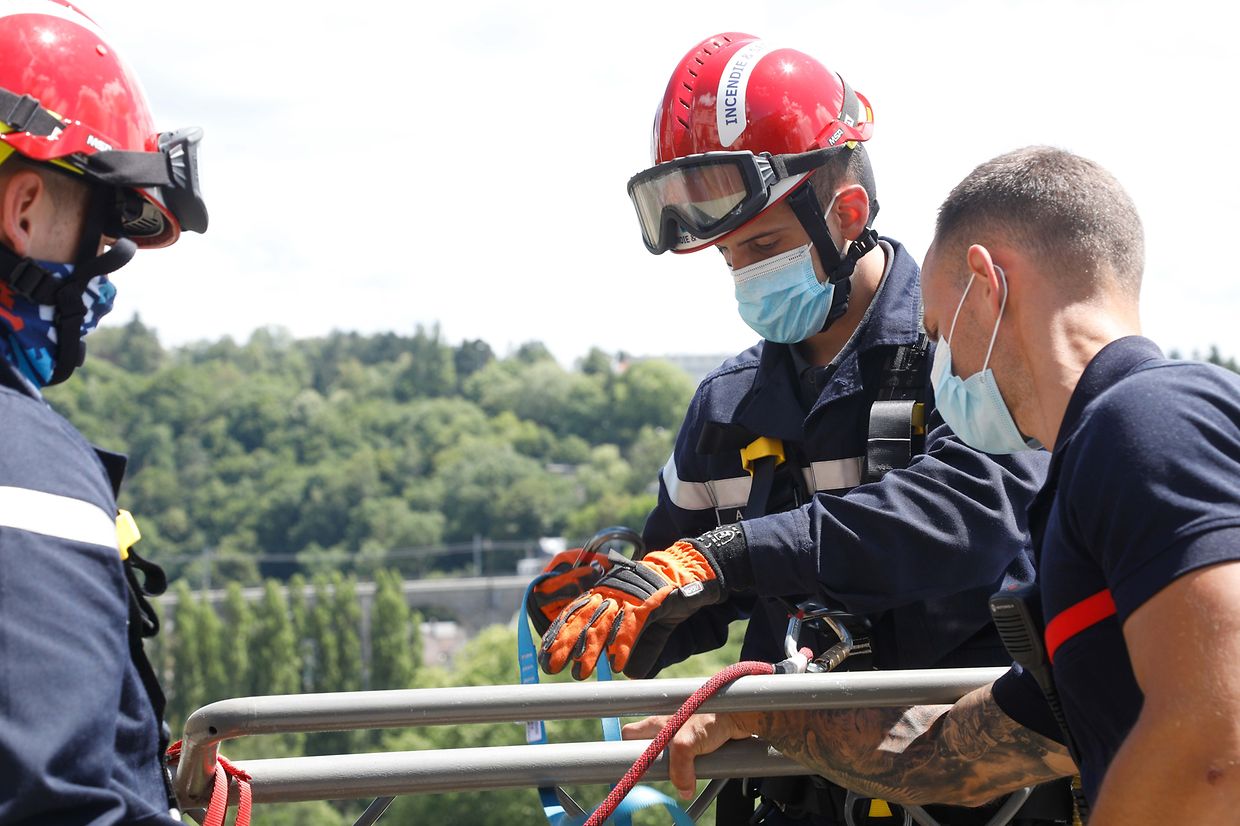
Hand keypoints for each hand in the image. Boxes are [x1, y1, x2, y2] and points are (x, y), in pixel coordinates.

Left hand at [538, 539, 725, 678]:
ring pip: (602, 625)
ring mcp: (629, 596)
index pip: (575, 613)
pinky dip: (622, 646)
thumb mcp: (646, 627)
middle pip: (582, 619)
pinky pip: (631, 627)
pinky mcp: (649, 602)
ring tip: (579, 674)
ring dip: (590, 650)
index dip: (559, 633)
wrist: (691, 574)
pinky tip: (615, 665)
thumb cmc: (664, 598)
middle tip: (551, 667)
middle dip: (565, 644)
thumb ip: (635, 648)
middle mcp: (612, 592)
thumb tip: (627, 674)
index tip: (545, 654)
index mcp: (606, 593)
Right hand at [622, 713, 753, 798]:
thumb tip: (682, 790)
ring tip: (681, 775)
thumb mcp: (686, 743)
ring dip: (674, 767)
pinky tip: (697, 771)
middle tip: (658, 774)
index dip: (625, 749)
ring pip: (669, 756)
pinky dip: (690, 768)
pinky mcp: (699, 743)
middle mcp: (667, 727)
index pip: (630, 735)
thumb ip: (678, 768)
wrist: (739, 715)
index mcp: (658, 722)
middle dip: (651, 762)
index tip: (627, 765)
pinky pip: (688, 760)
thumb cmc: (712, 717)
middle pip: (648, 747)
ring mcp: (683, 735)